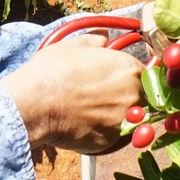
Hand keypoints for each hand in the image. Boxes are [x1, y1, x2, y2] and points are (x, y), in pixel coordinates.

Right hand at [2, 32, 143, 155]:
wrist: (35, 103)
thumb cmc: (53, 70)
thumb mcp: (74, 45)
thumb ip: (95, 40)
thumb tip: (104, 37)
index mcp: (129, 68)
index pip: (143, 74)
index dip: (128, 77)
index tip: (114, 81)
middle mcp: (134, 94)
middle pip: (142, 98)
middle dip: (127, 98)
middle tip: (102, 98)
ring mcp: (125, 120)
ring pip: (132, 120)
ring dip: (119, 117)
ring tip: (94, 113)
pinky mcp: (112, 142)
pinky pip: (116, 138)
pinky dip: (106, 133)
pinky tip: (87, 125)